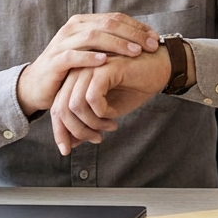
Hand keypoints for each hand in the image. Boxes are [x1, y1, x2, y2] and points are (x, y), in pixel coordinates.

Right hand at [15, 13, 159, 117]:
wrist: (38, 85)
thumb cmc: (71, 69)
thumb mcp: (93, 51)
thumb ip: (111, 43)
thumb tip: (143, 39)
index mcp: (84, 22)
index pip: (115, 18)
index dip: (137, 27)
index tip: (156, 38)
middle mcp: (73, 28)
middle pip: (107, 24)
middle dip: (133, 34)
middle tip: (151, 46)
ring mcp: (62, 43)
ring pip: (92, 36)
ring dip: (116, 44)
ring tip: (135, 52)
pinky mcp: (54, 61)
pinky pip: (72, 56)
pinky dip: (89, 57)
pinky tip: (105, 61)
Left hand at [49, 48, 174, 154]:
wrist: (161, 68)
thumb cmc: (135, 87)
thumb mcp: (107, 111)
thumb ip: (87, 123)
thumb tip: (70, 143)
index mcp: (75, 80)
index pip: (57, 108)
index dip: (60, 132)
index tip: (68, 150)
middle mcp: (78, 71)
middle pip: (61, 108)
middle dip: (76, 131)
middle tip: (96, 139)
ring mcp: (90, 68)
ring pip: (75, 105)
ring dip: (92, 123)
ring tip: (110, 126)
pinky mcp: (104, 68)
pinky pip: (92, 98)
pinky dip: (102, 112)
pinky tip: (114, 113)